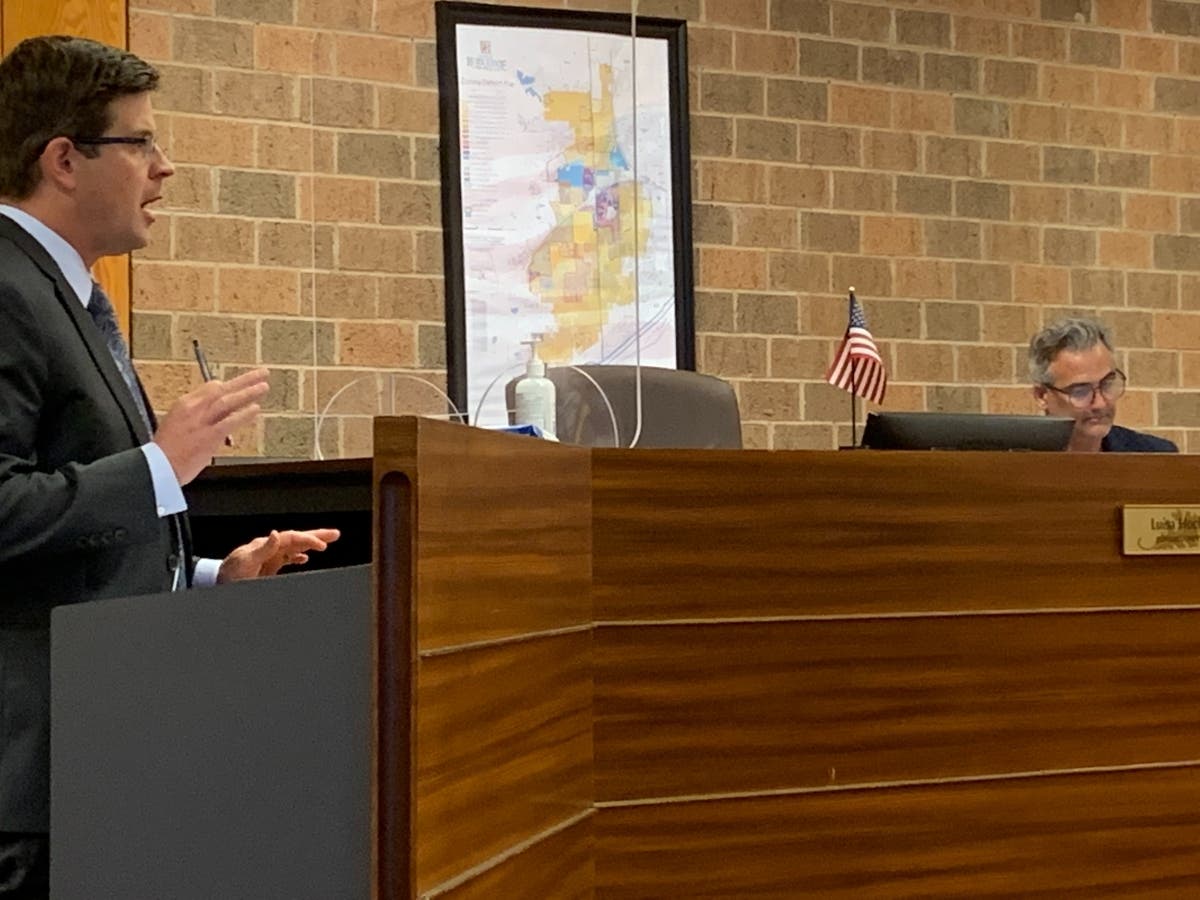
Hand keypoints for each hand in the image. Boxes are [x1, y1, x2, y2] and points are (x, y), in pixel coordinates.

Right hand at [154, 368, 269, 485]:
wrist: (157, 468)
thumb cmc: (166, 451)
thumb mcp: (176, 424)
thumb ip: (197, 417)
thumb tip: (218, 417)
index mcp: (184, 405)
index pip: (210, 388)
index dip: (228, 385)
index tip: (241, 382)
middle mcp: (193, 410)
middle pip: (222, 389)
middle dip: (244, 380)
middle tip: (261, 374)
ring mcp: (201, 423)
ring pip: (227, 401)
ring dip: (248, 393)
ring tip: (263, 387)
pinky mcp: (208, 437)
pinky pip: (229, 422)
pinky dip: (243, 415)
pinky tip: (255, 409)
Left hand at [216, 528, 340, 583]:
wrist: (217, 584)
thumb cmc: (229, 574)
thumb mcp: (245, 561)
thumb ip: (262, 548)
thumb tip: (275, 533)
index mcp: (265, 544)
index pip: (292, 538)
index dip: (308, 539)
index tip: (322, 545)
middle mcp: (269, 548)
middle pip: (297, 538)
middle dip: (316, 535)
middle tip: (336, 534)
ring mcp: (270, 557)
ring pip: (295, 547)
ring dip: (311, 544)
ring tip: (328, 543)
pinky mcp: (268, 567)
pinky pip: (288, 559)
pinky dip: (298, 557)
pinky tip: (306, 559)